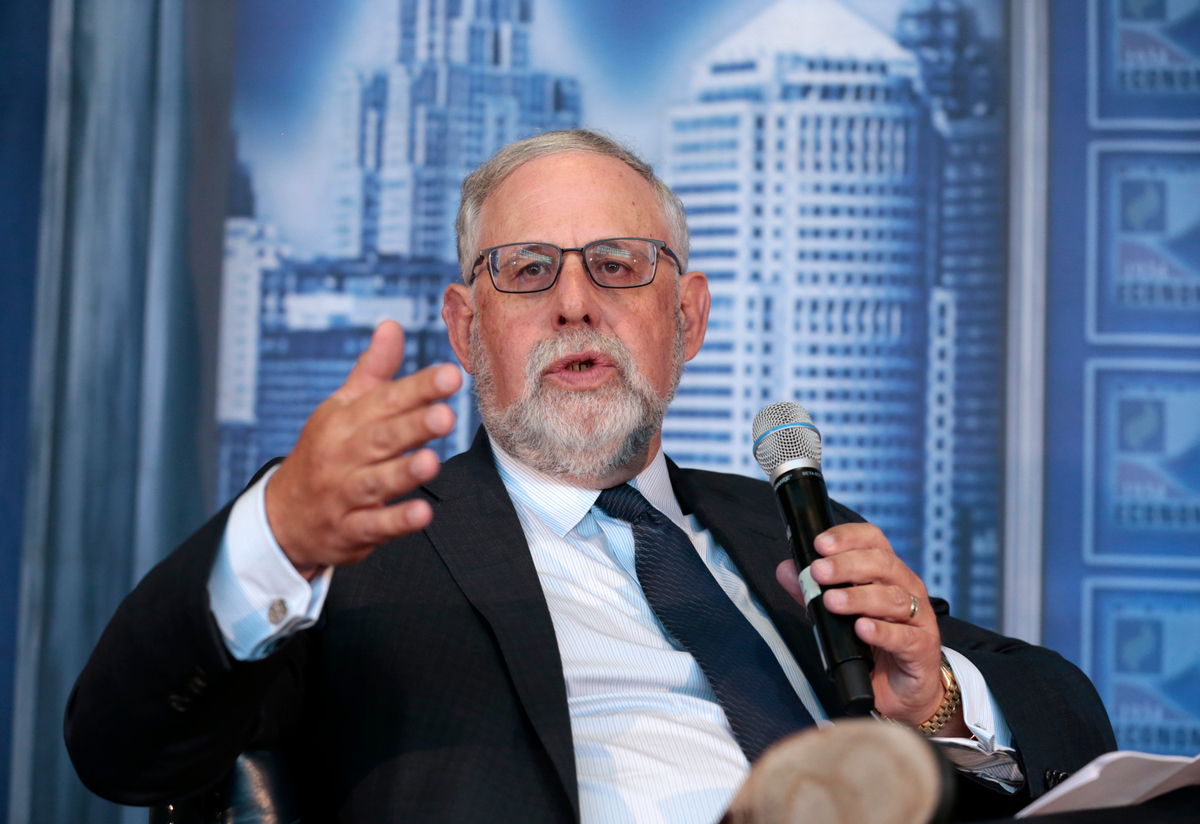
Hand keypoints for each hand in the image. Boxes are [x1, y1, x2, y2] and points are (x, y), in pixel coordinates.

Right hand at [264, 320, 461, 578]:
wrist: (283, 516)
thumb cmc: (325, 453)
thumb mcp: (341, 408)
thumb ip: (373, 372)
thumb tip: (392, 325)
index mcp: (344, 420)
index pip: (385, 400)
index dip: (418, 388)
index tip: (451, 376)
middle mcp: (342, 455)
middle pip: (380, 438)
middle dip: (413, 426)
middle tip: (446, 415)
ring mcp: (344, 494)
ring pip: (375, 481)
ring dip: (403, 472)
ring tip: (431, 462)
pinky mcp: (349, 530)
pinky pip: (373, 525)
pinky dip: (396, 521)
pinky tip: (422, 514)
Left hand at [775, 524, 965, 734]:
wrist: (903, 687)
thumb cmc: (873, 643)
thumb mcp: (839, 615)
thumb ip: (812, 592)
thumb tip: (786, 570)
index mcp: (887, 573)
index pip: (873, 541)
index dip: (848, 537)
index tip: (820, 544)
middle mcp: (907, 588)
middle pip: (882, 564)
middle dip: (846, 565)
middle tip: (818, 572)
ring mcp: (919, 617)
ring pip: (893, 598)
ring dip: (859, 597)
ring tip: (832, 601)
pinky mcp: (922, 647)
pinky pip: (904, 636)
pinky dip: (882, 631)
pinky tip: (861, 629)